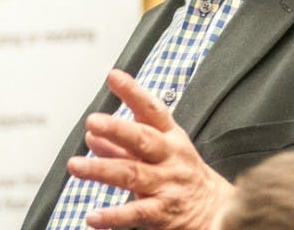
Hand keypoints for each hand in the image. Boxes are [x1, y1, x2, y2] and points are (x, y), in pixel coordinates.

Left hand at [66, 69, 233, 229]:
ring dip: (102, 170)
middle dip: (117, 129)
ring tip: (75, 166)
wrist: (218, 212)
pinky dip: (114, 216)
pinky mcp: (163, 213)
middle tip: (93, 121)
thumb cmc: (182, 175)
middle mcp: (169, 158)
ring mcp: (167, 185)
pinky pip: (137, 213)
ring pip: (133, 175)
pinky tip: (93, 216)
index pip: (152, 110)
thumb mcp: (158, 153)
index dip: (133, 93)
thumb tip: (91, 135)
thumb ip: (122, 146)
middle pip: (143, 140)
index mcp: (169, 137)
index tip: (114, 77)